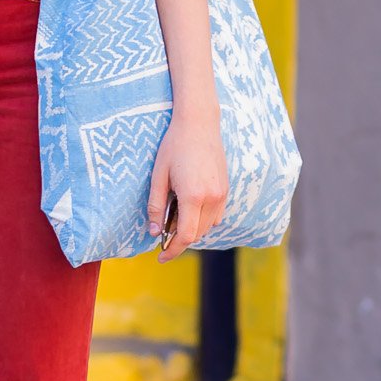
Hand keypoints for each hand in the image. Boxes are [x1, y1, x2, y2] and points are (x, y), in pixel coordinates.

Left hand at [148, 109, 227, 260]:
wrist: (199, 124)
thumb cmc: (174, 147)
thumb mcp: (158, 176)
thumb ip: (156, 206)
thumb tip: (154, 232)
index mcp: (193, 196)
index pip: (185, 236)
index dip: (172, 250)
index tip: (160, 256)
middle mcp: (212, 199)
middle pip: (197, 234)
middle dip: (179, 242)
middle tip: (162, 239)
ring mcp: (222, 195)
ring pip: (208, 227)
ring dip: (191, 231)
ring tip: (173, 222)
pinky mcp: (226, 189)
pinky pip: (216, 215)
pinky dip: (202, 220)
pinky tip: (189, 211)